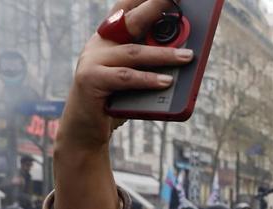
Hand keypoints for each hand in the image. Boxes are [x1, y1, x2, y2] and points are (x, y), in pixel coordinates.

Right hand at [57, 0, 194, 153]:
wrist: (84, 131)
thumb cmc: (114, 102)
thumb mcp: (134, 77)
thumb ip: (150, 62)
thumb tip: (184, 55)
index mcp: (109, 37)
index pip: (127, 8)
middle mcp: (99, 43)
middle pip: (130, 20)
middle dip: (154, 8)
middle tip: (175, 0)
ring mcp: (92, 60)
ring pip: (134, 52)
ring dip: (164, 54)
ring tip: (187, 57)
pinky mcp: (90, 80)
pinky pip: (125, 78)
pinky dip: (148, 80)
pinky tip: (167, 81)